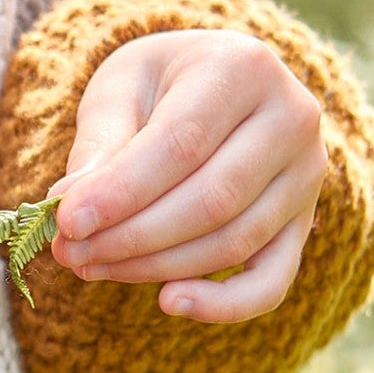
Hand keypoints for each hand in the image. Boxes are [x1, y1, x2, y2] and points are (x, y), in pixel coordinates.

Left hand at [49, 30, 326, 322]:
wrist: (217, 83)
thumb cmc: (162, 82)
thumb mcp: (121, 86)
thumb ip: (99, 143)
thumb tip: (70, 207)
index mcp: (243, 68)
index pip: (181, 144)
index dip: (122, 191)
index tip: (67, 221)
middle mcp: (292, 120)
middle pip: (211, 199)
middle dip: (132, 236)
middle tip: (69, 252)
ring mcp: (307, 175)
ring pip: (233, 241)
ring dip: (157, 266)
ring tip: (92, 266)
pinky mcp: (303, 222)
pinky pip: (272, 280)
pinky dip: (224, 304)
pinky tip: (169, 302)